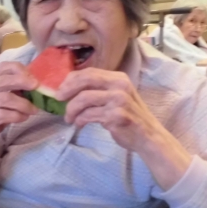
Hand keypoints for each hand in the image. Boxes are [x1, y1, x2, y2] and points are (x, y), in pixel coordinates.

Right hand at [0, 61, 38, 171]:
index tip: (33, 78)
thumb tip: (37, 86)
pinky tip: (23, 118)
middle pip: (3, 80)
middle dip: (22, 82)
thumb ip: (15, 90)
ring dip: (23, 104)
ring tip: (33, 110)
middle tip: (36, 87)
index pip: (3, 67)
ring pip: (5, 98)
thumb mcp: (4, 99)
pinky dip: (16, 116)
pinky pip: (2, 115)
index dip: (19, 69)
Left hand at [57, 68, 192, 189]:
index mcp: (118, 78)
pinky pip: (88, 115)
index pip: (89, 72)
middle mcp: (119, 86)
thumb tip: (70, 88)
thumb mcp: (117, 96)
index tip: (61, 88)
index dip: (71, 79)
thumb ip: (100, 89)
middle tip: (58, 99)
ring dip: (71, 109)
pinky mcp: (115, 116)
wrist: (148, 136)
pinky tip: (79, 124)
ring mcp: (118, 100)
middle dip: (67, 89)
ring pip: (83, 99)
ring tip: (69, 118)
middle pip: (85, 80)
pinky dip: (80, 120)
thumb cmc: (129, 116)